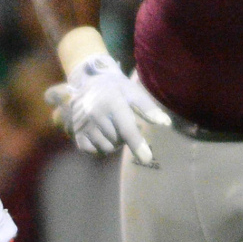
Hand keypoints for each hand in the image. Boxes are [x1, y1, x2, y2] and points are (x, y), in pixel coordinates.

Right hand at [46, 53, 168, 166]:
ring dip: (114, 144)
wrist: (88, 83)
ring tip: (114, 131)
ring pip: (105, 148)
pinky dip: (99, 148)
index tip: (147, 158)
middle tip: (124, 125)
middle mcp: (95, 114)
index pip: (126, 129)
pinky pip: (91, 150)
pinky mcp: (77, 132)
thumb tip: (165, 123)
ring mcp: (83, 124)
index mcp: (112, 103)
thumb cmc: (116, 88)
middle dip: (125, 138)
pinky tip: (103, 137)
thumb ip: (148, 108)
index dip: (137, 144)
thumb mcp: (134, 92)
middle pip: (118, 141)